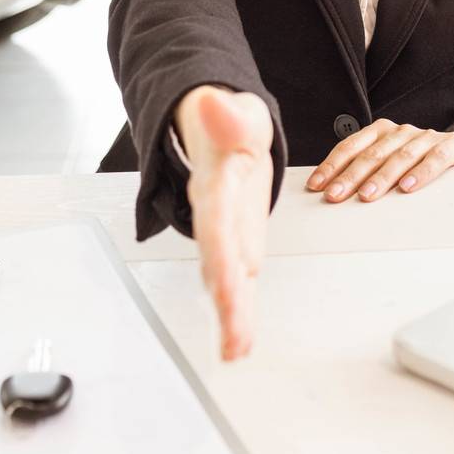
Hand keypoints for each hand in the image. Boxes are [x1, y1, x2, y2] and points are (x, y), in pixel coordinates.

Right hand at [174, 85, 273, 360]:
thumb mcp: (235, 112)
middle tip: (234, 337)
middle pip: (218, 261)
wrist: (221, 129)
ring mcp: (226, 235)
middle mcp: (215, 217)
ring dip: (231, 315)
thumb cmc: (229, 123)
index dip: (220, 251)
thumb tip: (213, 102)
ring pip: (226, 280)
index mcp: (215, 185)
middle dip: (225, 299)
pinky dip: (239, 312)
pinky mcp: (239, 245)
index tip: (225, 281)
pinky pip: (239, 282)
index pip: (216, 220)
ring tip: (235, 350)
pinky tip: (240, 342)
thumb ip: (226, 114)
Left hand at [305, 119, 453, 202]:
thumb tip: (331, 193)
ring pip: (400, 156)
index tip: (317, 186)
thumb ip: (366, 174)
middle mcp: (402, 131)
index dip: (332, 165)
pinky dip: (420, 173)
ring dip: (381, 177)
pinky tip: (407, 188)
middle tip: (336, 195)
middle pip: (372, 153)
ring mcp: (427, 137)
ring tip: (367, 195)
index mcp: (382, 132)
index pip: (352, 146)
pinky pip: (435, 159)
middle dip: (351, 176)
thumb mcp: (389, 166)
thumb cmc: (418, 167)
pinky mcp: (451, 146)